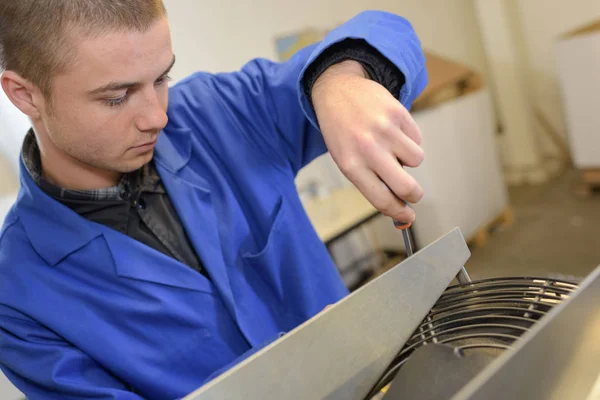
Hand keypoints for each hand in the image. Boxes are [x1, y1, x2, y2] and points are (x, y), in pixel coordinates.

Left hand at [312, 60, 423, 222]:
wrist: (337, 91)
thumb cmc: (341, 131)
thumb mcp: (346, 159)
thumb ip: (371, 182)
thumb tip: (398, 208)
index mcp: (351, 165)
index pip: (382, 199)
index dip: (399, 214)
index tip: (408, 219)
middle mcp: (368, 149)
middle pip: (406, 187)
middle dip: (414, 195)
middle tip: (413, 193)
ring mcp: (385, 130)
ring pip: (416, 160)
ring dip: (409, 159)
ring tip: (392, 148)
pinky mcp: (398, 113)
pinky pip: (417, 138)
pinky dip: (409, 139)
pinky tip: (393, 131)